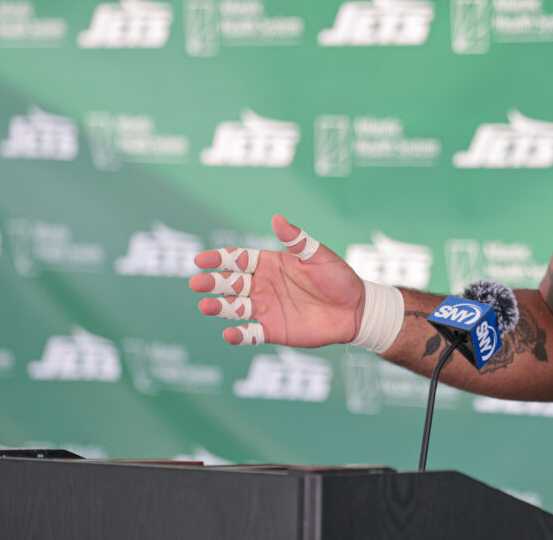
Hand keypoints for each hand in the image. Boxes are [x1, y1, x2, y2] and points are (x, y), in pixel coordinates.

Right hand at [189, 214, 364, 346]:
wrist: (355, 309)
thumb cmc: (338, 278)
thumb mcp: (318, 256)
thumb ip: (297, 240)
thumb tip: (277, 218)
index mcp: (270, 264)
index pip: (238, 260)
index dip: (219, 259)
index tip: (201, 260)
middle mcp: (262, 286)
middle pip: (230, 283)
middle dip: (213, 283)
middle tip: (197, 283)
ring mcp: (266, 309)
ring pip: (234, 308)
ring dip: (219, 307)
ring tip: (206, 306)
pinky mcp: (273, 330)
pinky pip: (251, 334)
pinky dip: (239, 335)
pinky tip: (230, 334)